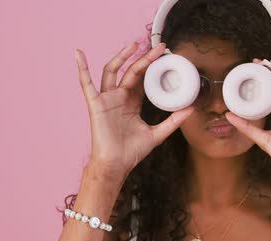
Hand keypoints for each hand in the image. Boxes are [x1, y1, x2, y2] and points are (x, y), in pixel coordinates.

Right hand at [75, 42, 194, 173]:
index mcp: (132, 103)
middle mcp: (119, 97)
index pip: (142, 79)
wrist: (116, 165)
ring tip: (132, 45)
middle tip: (159, 47)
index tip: (165, 56)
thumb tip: (191, 109)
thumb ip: (173, 121)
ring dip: (121, 57)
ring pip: (112, 71)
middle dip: (144, 58)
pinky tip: (78, 54)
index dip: (152, 67)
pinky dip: (82, 69)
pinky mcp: (96, 104)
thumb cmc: (131, 152)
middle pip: (131, 71)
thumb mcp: (157, 134)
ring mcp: (106, 99)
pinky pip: (86, 84)